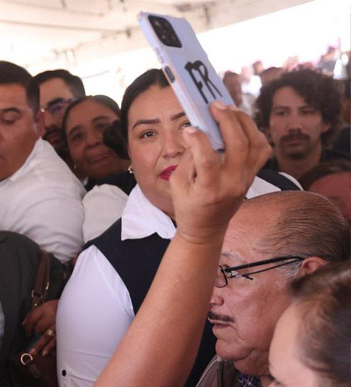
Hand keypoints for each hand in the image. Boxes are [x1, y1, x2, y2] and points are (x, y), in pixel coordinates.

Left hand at [22, 300, 58, 356]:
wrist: (74, 307)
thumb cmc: (57, 308)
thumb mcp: (45, 306)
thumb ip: (34, 314)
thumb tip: (23, 324)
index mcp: (46, 309)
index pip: (32, 319)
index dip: (27, 327)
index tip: (27, 332)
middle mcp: (52, 317)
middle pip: (39, 328)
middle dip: (35, 333)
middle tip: (33, 335)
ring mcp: (58, 326)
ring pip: (46, 336)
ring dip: (39, 345)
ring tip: (32, 352)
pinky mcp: (63, 333)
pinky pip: (55, 341)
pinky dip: (49, 347)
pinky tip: (44, 353)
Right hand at [170, 102, 270, 244]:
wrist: (207, 228)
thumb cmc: (188, 206)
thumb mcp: (177, 185)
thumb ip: (187, 159)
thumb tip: (198, 133)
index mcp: (209, 190)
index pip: (207, 159)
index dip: (198, 139)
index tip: (189, 128)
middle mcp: (232, 184)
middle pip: (239, 144)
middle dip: (227, 120)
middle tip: (214, 105)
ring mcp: (246, 179)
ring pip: (256, 143)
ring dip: (244, 122)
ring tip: (229, 110)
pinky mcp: (252, 175)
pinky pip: (262, 149)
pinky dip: (254, 132)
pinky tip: (241, 124)